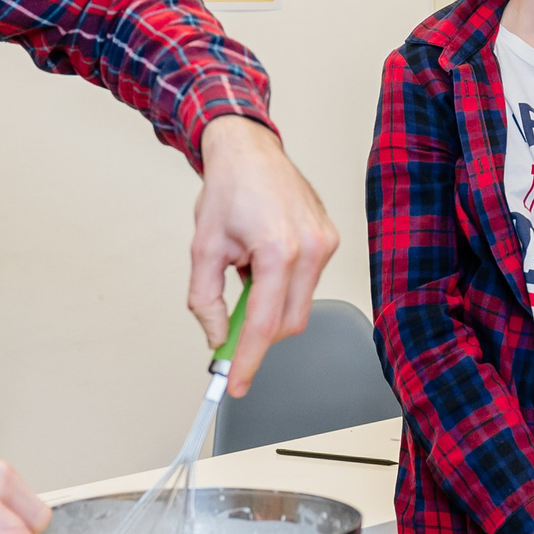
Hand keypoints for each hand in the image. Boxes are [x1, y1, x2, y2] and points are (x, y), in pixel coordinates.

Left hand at [191, 116, 339, 395]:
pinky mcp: (330, 241)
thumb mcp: (204, 247)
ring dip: (269, 305)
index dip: (248, 360)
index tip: (236, 383)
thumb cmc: (229, 189)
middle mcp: (311, 247)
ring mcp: (325, 244)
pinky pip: (306, 284)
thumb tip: (217, 336)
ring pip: (298, 306)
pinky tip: (264, 259)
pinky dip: (281, 286)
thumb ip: (206, 300)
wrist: (250, 150)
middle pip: (287, 323)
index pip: (264, 323)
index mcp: (278, 248)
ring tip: (246, 269)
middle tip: (227, 328)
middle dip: (257, 334)